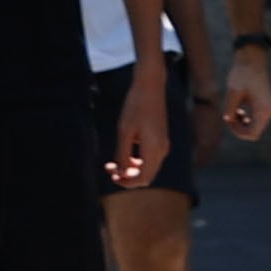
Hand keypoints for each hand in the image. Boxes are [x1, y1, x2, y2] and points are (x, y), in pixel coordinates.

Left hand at [108, 60, 168, 187]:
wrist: (150, 88)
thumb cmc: (135, 107)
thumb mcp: (124, 131)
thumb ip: (122, 154)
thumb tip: (119, 172)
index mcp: (154, 149)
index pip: (142, 178)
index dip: (126, 182)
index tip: (111, 177)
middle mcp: (162, 150)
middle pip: (146, 176)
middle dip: (127, 177)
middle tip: (108, 169)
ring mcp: (163, 146)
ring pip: (147, 168)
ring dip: (130, 169)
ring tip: (111, 162)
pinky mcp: (160, 140)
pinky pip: (149, 159)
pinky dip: (136, 161)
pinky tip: (123, 153)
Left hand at [219, 44, 270, 140]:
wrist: (252, 60)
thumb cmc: (242, 75)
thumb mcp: (232, 93)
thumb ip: (229, 109)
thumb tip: (227, 121)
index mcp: (263, 110)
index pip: (252, 134)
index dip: (238, 132)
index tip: (227, 120)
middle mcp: (268, 111)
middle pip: (254, 132)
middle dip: (239, 128)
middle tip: (227, 117)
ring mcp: (267, 108)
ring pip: (255, 126)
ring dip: (241, 124)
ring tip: (232, 112)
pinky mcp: (264, 104)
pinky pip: (255, 119)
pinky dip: (246, 118)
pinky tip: (238, 109)